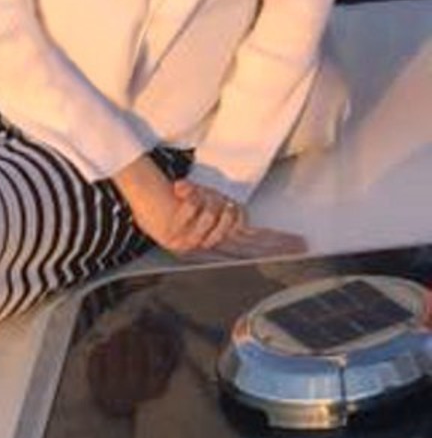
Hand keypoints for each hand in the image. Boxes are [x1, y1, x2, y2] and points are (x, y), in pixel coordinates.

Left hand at [113, 156, 305, 258]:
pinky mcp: (172, 232)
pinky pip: (194, 209)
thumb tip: (237, 212)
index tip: (301, 245)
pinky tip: (178, 191)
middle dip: (239, 217)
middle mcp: (200, 246)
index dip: (274, 244)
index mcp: (209, 240)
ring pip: (214, 214)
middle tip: (242, 213)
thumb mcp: (200, 202)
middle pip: (236, 232)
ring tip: (185, 190)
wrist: (137, 192)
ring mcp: (185, 241)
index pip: (249, 244)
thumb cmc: (166, 196)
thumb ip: (220, 209)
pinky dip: (188, 194)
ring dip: (204, 195)